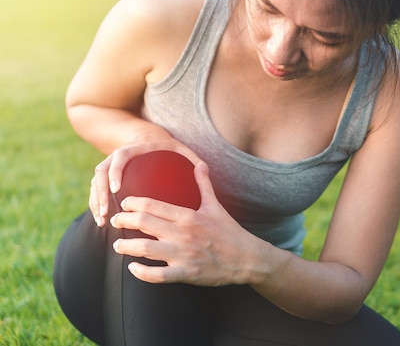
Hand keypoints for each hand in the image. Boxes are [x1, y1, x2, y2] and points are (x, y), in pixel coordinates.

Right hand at [89, 140, 200, 226]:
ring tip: (102, 221)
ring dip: (96, 201)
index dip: (116, 171)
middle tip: (106, 212)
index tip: (117, 189)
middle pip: (102, 172)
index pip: (120, 157)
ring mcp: (110, 164)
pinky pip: (97, 189)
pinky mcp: (107, 175)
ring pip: (96, 182)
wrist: (147, 137)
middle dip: (101, 193)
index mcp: (135, 148)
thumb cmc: (166, 147)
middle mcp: (117, 155)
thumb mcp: (179, 148)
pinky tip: (101, 221)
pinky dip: (96, 203)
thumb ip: (190, 157)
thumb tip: (203, 168)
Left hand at [109, 162, 265, 285]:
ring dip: (127, 247)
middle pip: (144, 223)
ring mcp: (184, 254)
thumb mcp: (216, 206)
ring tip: (118, 245)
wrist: (246, 258)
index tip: (124, 203)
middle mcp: (183, 234)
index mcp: (188, 216)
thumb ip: (204, 185)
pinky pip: (158, 275)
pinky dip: (142, 273)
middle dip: (124, 221)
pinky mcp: (186, 273)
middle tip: (115, 221)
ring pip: (146, 249)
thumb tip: (200, 163)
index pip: (153, 205)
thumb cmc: (229, 231)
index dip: (133, 202)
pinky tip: (133, 268)